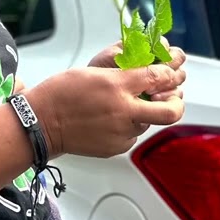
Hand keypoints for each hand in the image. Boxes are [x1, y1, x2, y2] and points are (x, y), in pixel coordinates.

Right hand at [26, 49, 186, 158]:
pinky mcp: (116, 147)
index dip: (170, 72)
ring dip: (144, 113)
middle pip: (171, 111)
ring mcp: (121, 133)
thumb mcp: (94, 71)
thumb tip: (150, 74)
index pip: (159, 77)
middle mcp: (123, 111)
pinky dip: (128, 126)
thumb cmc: (62, 93)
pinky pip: (133, 135)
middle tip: (173, 96)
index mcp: (116, 86)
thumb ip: (125, 73)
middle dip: (177, 102)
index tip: (169, 72)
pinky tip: (110, 120)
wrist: (41, 124)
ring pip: (149, 122)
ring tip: (124, 106)